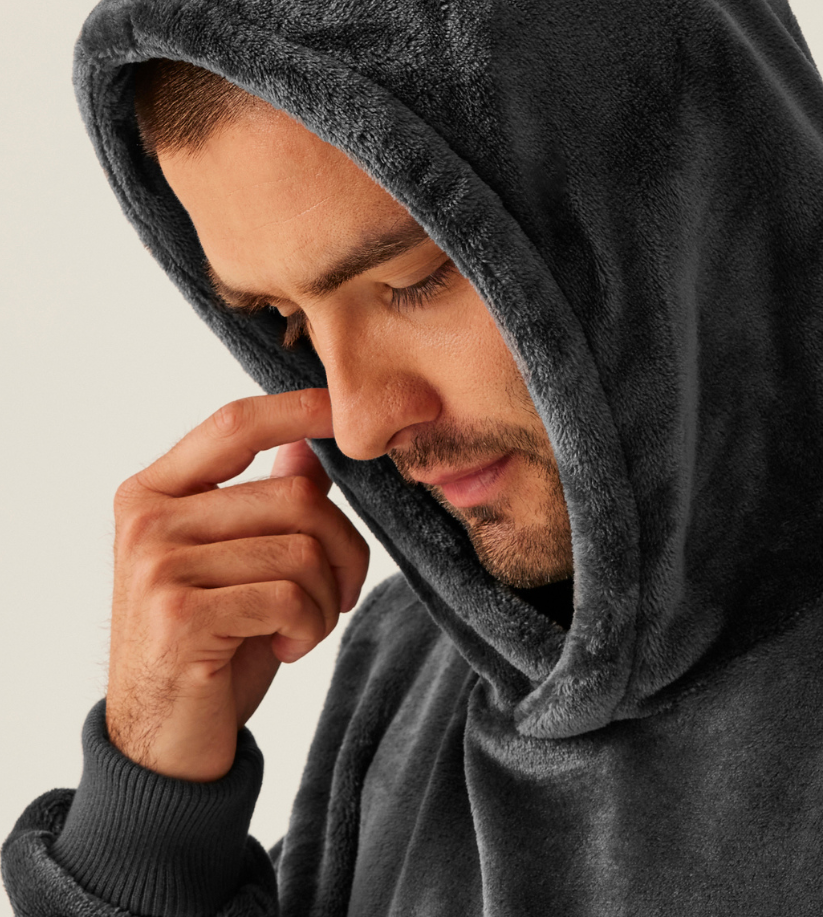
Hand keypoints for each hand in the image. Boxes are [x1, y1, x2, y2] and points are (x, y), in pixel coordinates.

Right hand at [105, 388, 368, 780]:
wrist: (162, 746)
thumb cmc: (209, 647)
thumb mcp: (239, 565)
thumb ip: (265, 502)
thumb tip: (310, 447)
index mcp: (154, 493)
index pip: (234, 426)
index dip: (296, 410)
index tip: (342, 407)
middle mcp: (147, 520)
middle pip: (294, 496)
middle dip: (342, 550)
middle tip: (338, 595)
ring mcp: (156, 565)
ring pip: (301, 549)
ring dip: (326, 599)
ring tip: (302, 629)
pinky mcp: (178, 615)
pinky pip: (289, 596)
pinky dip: (310, 627)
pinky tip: (286, 649)